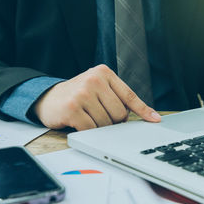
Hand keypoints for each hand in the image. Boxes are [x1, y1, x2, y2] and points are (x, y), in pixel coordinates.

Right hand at [34, 64, 160, 129]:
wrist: (48, 98)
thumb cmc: (78, 95)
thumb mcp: (98, 88)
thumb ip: (117, 96)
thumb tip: (144, 114)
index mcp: (103, 73)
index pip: (129, 95)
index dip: (143, 110)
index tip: (155, 119)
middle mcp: (93, 80)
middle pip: (119, 114)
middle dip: (112, 120)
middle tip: (98, 115)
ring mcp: (82, 93)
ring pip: (106, 123)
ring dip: (99, 126)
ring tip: (87, 116)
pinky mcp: (72, 108)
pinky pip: (91, 129)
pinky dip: (88, 131)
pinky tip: (80, 122)